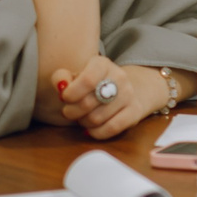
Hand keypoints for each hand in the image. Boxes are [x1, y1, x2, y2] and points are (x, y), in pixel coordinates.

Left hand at [47, 57, 170, 138]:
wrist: (121, 91)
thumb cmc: (90, 85)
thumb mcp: (74, 77)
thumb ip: (61, 78)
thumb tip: (61, 86)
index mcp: (102, 64)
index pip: (87, 80)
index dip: (71, 94)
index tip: (64, 99)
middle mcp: (119, 76)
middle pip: (88, 103)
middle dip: (72, 112)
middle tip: (69, 112)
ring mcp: (129, 94)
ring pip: (97, 118)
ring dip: (83, 122)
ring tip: (82, 118)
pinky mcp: (135, 111)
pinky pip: (112, 128)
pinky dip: (97, 132)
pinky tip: (91, 129)